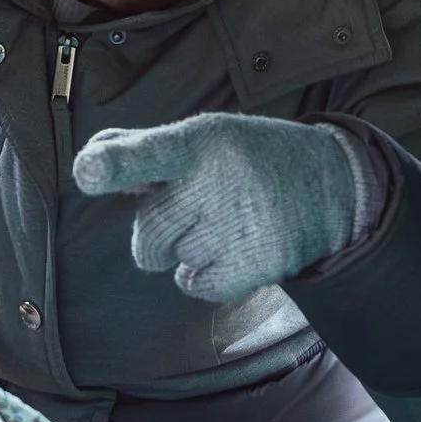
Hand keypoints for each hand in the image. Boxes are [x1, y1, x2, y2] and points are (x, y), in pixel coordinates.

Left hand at [73, 113, 374, 302]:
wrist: (333, 188)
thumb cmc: (248, 159)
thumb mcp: (206, 137)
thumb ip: (144, 149)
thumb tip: (90, 161)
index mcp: (199, 143)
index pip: (148, 153)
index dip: (113, 164)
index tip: (87, 172)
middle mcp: (219, 182)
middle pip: (147, 233)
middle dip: (159, 230)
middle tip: (197, 207)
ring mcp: (240, 226)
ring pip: (173, 260)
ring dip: (190, 249)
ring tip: (229, 221)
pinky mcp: (259, 263)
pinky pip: (197, 285)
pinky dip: (207, 275)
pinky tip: (236, 247)